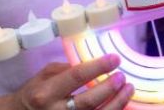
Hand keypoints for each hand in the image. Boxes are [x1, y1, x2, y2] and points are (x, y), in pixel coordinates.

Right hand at [16, 54, 131, 109]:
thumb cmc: (35, 92)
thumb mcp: (45, 75)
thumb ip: (67, 69)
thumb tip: (94, 63)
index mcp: (46, 92)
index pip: (76, 77)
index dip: (98, 67)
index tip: (114, 58)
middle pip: (87, 102)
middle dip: (108, 88)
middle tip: (122, 76)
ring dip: (116, 104)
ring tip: (128, 89)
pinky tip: (121, 105)